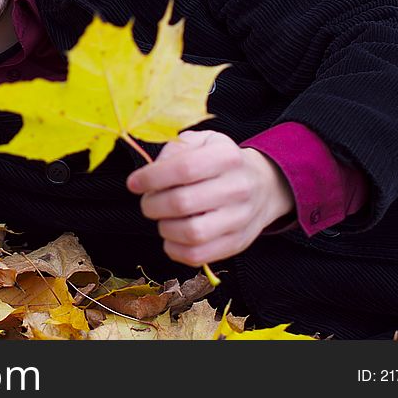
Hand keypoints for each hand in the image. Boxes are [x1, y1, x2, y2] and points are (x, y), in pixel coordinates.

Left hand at [126, 130, 294, 266]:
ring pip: (191, 233)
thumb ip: (175, 148)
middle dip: (152, 205)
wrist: (263, 186)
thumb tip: (152, 170)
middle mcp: (238, 187)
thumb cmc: (221, 163)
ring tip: (162, 218)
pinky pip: (197, 256)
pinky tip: (171, 235)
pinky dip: (174, 249)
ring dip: (164, 227)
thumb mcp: (202, 142)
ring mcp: (240, 218)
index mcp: (227, 156)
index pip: (183, 169)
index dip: (152, 178)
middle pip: (182, 203)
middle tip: (147, 202)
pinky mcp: (237, 243)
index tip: (134, 183)